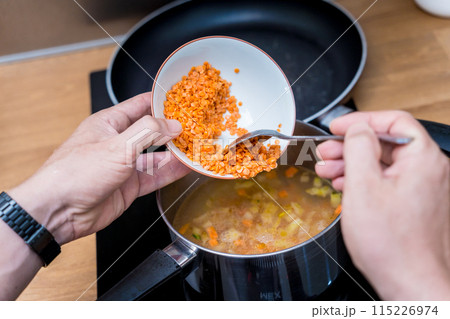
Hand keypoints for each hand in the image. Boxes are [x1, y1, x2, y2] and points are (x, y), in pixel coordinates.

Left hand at [8, 93, 189, 244]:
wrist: (58, 212)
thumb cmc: (75, 173)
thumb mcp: (116, 146)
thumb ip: (148, 132)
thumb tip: (173, 124)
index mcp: (109, 123)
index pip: (141, 105)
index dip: (163, 102)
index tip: (185, 101)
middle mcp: (118, 142)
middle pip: (153, 132)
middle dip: (174, 130)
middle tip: (198, 127)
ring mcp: (124, 165)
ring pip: (157, 156)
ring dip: (176, 153)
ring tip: (198, 148)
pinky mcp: (129, 186)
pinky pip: (155, 176)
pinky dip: (171, 172)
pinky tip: (186, 168)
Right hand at [315, 111, 449, 299]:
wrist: (410, 283)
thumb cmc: (391, 244)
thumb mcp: (363, 187)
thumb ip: (358, 148)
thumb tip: (356, 128)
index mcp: (422, 159)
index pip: (393, 121)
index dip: (361, 121)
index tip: (337, 128)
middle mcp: (428, 170)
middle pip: (385, 143)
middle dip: (350, 146)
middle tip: (325, 152)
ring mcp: (422, 188)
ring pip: (383, 163)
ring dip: (352, 163)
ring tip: (327, 170)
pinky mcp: (413, 203)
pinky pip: (386, 181)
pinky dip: (363, 179)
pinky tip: (343, 185)